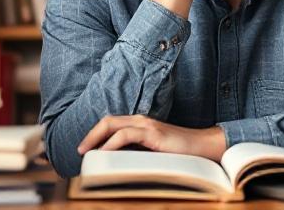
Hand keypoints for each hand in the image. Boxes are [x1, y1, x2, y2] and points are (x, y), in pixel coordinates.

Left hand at [77, 115, 226, 161]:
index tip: (84, 149)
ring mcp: (147, 125)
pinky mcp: (153, 133)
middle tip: (80, 151)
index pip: (111, 124)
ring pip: (112, 125)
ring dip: (96, 139)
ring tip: (87, 153)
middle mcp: (140, 120)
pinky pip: (125, 135)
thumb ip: (135, 152)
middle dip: (90, 135)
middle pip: (107, 121)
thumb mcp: (152, 151)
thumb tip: (115, 163)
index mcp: (139, 123)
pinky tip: (104, 153)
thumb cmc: (179, 152)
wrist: (203, 147)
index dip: (95, 134)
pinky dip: (111, 144)